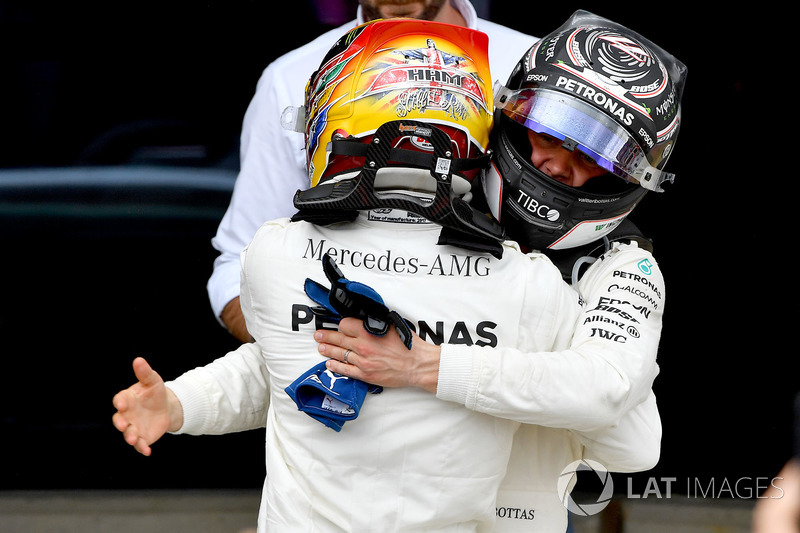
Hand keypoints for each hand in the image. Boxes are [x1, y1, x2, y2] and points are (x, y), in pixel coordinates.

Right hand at [111, 357, 182, 455]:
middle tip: (124, 425)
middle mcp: (126, 414)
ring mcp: (133, 427)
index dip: (120, 402)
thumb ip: (145, 373)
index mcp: (127, 399)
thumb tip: (139, 360)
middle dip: (120, 423)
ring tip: (134, 439)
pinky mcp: (142, 437)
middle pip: (119, 420)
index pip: (120, 400)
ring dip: (130, 437)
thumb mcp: (152, 381)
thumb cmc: (155, 392)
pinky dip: (142, 448)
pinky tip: (147, 451)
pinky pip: (140, 444)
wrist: (165, 407)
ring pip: (128, 434)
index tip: (121, 404)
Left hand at [315, 317, 440, 392]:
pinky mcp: (365, 374)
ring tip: (321, 347)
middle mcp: (363, 346)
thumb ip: (376, 323)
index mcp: (369, 332)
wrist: (417, 365)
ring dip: (328, 350)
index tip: (339, 325)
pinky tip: (329, 363)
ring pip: (339, 354)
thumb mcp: (393, 326)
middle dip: (326, 336)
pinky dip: (335, 366)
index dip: (341, 324)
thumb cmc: (409, 346)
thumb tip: (366, 319)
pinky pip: (345, 370)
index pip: (345, 325)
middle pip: (338, 339)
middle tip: (318, 335)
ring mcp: (362, 361)